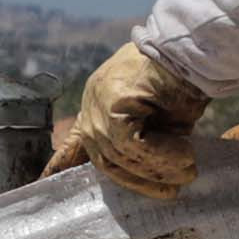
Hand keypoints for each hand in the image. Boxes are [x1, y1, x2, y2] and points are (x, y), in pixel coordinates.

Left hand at [44, 43, 207, 198]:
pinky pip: (134, 143)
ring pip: (121, 153)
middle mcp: (91, 102)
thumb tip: (154, 175)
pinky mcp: (115, 102)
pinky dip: (162, 155)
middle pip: (105, 157)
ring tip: (186, 173)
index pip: (77, 143)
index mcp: (97, 103)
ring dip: (158, 169)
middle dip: (141, 180)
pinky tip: (185, 157)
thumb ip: (148, 144)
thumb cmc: (183, 82)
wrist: (195, 47)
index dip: (63, 163)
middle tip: (171, 190)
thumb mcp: (162, 118)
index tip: (44, 180)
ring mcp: (98, 101)